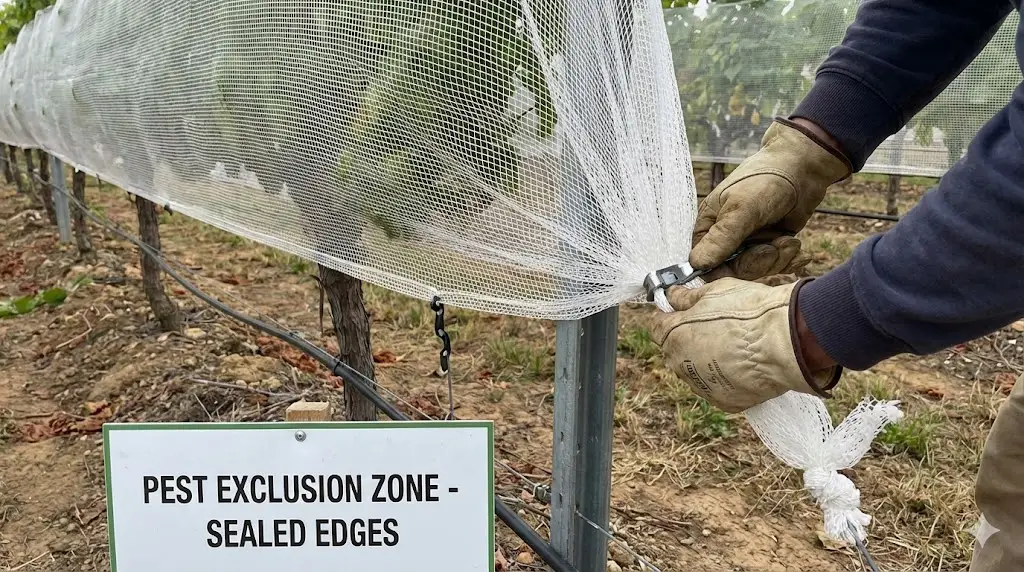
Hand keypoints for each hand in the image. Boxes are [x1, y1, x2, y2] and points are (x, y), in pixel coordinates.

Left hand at [649, 276, 841, 412]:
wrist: (785, 343)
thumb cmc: (749, 312)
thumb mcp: (714, 291)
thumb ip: (687, 297)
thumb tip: (672, 296)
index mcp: (673, 336)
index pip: (656, 327)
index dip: (668, 315)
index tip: (681, 310)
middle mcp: (681, 365)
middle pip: (675, 350)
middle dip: (688, 338)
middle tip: (714, 325)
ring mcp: (702, 386)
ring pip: (696, 371)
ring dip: (706, 360)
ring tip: (734, 346)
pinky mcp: (725, 401)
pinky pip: (718, 388)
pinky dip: (726, 378)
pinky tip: (743, 365)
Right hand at [689, 118, 852, 280]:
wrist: (802, 167)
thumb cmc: (765, 179)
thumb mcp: (741, 208)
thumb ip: (721, 238)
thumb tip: (696, 264)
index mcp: (708, 226)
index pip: (702, 262)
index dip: (719, 271)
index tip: (741, 266)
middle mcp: (725, 238)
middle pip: (732, 271)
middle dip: (756, 263)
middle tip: (773, 247)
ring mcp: (748, 243)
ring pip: (756, 270)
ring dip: (776, 259)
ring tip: (788, 241)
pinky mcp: (769, 245)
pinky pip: (774, 266)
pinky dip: (787, 259)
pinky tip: (795, 246)